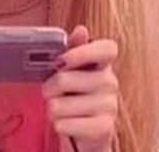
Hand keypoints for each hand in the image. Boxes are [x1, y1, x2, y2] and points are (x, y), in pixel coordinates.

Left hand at [42, 25, 117, 151]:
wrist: (85, 128)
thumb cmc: (74, 91)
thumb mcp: (70, 68)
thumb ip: (72, 48)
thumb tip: (81, 30)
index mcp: (103, 62)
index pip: (107, 49)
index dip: (82, 52)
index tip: (60, 59)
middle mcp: (110, 82)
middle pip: (66, 79)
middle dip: (49, 86)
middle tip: (48, 89)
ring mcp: (109, 106)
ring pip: (60, 104)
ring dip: (52, 108)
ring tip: (60, 108)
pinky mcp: (104, 128)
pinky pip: (65, 124)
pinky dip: (58, 124)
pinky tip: (65, 122)